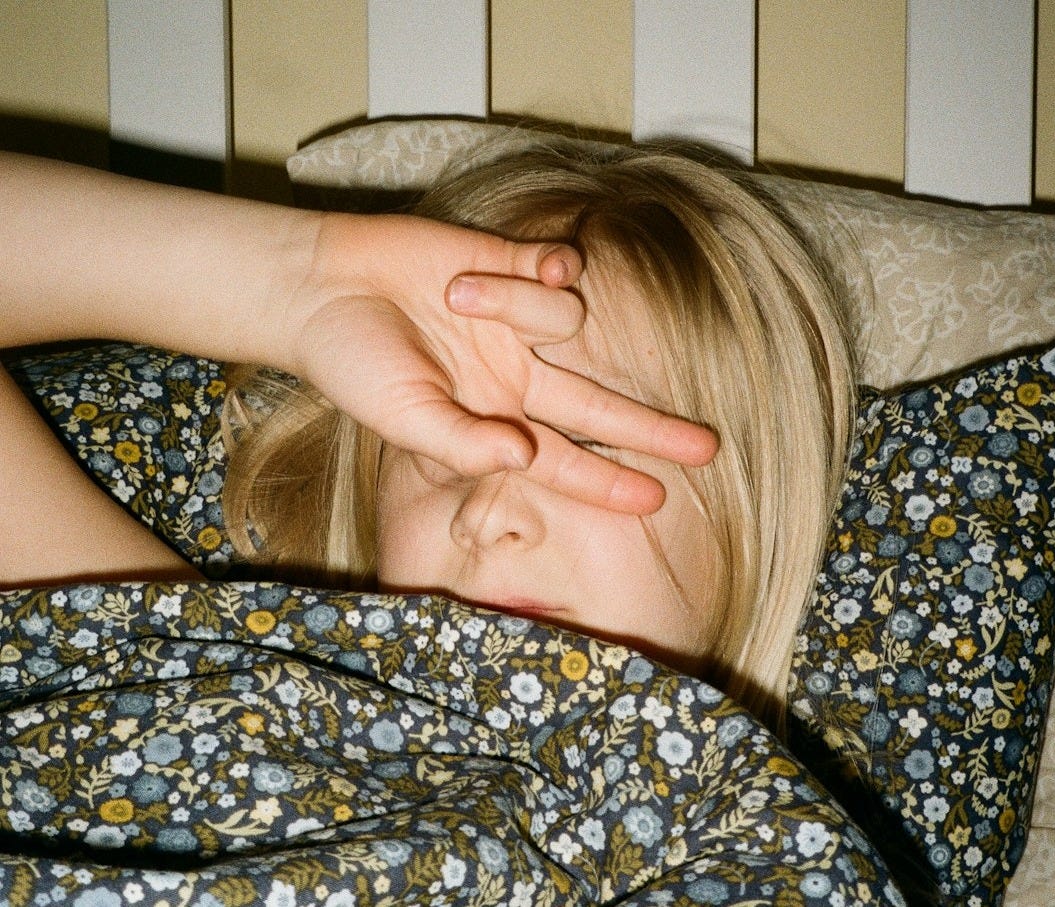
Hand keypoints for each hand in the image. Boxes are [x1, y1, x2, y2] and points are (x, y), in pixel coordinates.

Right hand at [283, 214, 716, 514]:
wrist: (323, 285)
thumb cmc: (354, 363)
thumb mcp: (403, 417)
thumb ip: (462, 445)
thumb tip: (523, 456)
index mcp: (491, 419)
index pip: (563, 458)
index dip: (607, 481)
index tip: (657, 501)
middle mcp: (517, 376)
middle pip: (601, 407)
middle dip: (652, 429)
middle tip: (709, 450)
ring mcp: (521, 323)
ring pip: (568, 320)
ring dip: (517, 305)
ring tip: (456, 295)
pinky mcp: (514, 266)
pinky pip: (561, 270)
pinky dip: (546, 269)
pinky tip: (513, 267)